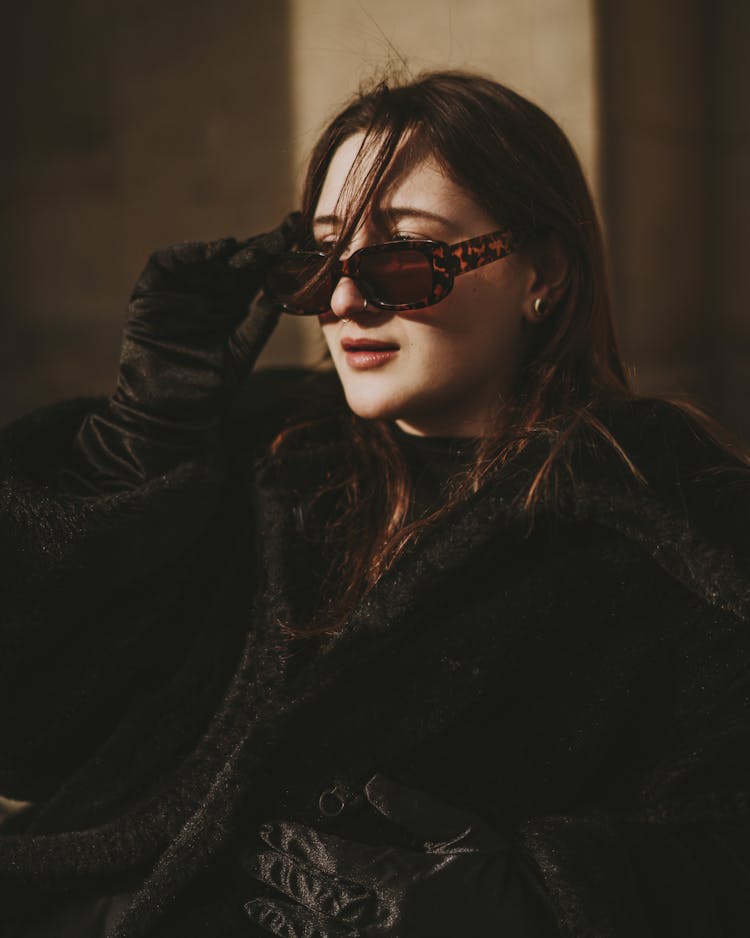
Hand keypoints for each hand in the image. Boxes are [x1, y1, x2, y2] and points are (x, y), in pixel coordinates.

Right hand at [60, 213, 300, 491]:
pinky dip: (188, 253)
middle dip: (258, 245)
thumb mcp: (241, 352)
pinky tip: (214, 252)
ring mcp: (178, 291)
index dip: (276, 252)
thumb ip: (259, 322)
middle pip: (233, 259)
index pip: (256, 272)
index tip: (299, 233)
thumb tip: (288, 292)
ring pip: (203, 257)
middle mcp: (206, 293)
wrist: (169, 413)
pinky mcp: (150, 294)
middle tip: (282, 233)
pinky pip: (165, 263)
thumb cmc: (208, 389)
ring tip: (250, 249)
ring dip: (226, 248)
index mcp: (230, 305)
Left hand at [241, 773, 512, 937]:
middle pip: (319, 896)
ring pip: (323, 933)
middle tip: (248, 859)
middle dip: (280, 875)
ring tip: (255, 903)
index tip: (270, 831)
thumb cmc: (503, 880)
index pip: (336, 857)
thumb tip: (372, 783)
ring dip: (285, 916)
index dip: (299, 843)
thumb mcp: (466, 831)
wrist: (535, 932)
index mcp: (402, 880)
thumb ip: (415, 808)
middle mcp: (385, 920)